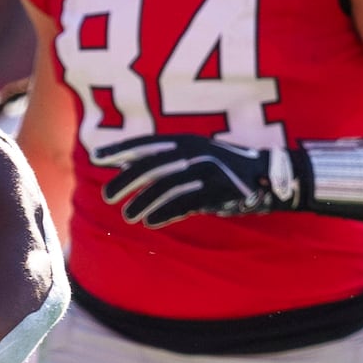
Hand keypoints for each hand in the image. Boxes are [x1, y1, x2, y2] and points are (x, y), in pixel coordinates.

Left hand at [100, 135, 296, 227]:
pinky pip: (184, 203)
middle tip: (108, 197)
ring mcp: (205, 171)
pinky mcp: (216, 191)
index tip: (96, 157)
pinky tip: (150, 222)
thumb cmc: (223, 167)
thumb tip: (127, 163)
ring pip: (165, 187)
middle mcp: (194, 152)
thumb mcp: (195, 153)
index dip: (120, 149)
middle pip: (151, 166)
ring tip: (128, 215)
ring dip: (143, 202)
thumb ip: (165, 158)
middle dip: (126, 181)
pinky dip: (165, 213)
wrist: (266, 176)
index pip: (146, 143)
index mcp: (186, 140)